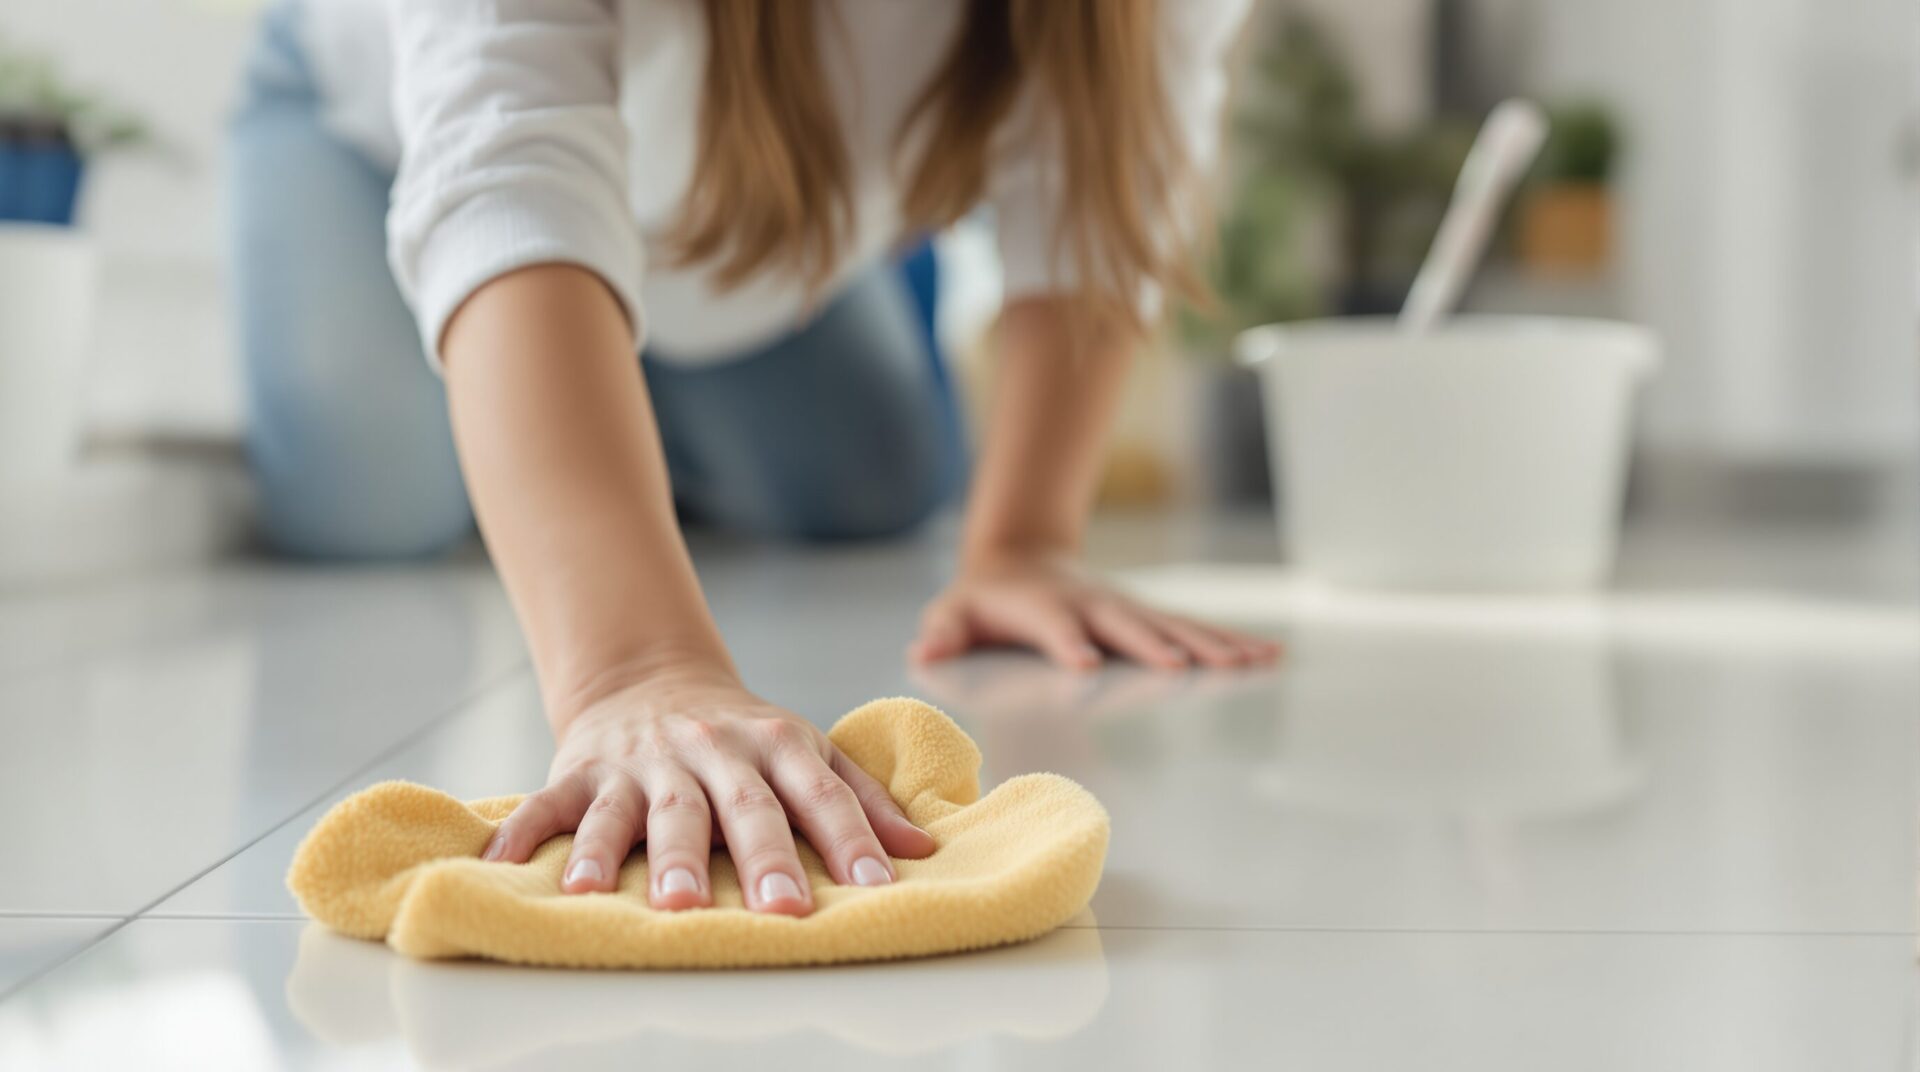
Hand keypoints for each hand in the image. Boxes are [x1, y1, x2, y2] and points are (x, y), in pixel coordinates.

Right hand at [481, 665, 937, 914]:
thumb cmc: (742, 735)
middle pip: (736, 808)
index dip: (849, 839)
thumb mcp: (806, 750)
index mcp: (774, 743)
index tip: (876, 888)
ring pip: (646, 811)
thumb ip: (860, 800)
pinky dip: (527, 835)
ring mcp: (642, 762)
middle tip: (778, 911)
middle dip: (759, 858)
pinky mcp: (582, 771)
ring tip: (659, 906)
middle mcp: (709, 751)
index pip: (818, 794)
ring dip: (649, 858)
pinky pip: (551, 804)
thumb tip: (922, 853)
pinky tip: (510, 872)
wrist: (648, 676)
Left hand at [909, 551, 1281, 671]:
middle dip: (1155, 645)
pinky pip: (1194, 630)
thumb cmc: (982, 601)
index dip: (1068, 642)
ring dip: (1212, 644)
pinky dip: (1232, 641)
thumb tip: (926, 651)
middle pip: (1128, 626)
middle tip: (1184, 668)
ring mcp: (1127, 610)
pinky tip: (1269, 656)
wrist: (1020, 557)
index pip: (1055, 626)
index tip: (1086, 664)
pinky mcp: (1149, 618)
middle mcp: (1094, 606)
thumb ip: (942, 633)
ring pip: (1174, 626)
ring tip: (1253, 661)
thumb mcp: (951, 613)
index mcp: (1043, 608)